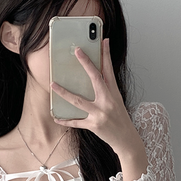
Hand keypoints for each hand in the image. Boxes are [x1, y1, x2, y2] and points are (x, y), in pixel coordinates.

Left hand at [50, 38, 143, 156]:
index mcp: (114, 93)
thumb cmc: (120, 119)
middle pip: (96, 78)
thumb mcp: (117, 101)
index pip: (110, 70)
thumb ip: (107, 87)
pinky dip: (65, 120)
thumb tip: (98, 73)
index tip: (103, 40)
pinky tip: (56, 117)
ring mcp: (100, 114)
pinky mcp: (94, 125)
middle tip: (76, 51)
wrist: (127, 140)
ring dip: (64, 92)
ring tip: (53, 85)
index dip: (106, 54)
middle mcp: (108, 101)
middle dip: (86, 63)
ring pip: (78, 100)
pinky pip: (76, 121)